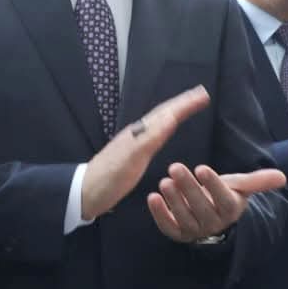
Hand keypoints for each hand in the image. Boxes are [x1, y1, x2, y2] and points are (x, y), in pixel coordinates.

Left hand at [81, 86, 211, 220]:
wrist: (84, 194)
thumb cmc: (108, 179)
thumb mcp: (131, 160)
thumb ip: (150, 138)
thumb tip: (171, 117)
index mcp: (139, 133)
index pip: (166, 113)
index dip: (185, 104)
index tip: (203, 95)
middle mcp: (136, 134)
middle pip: (162, 114)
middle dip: (182, 104)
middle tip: (200, 94)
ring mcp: (133, 144)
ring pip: (158, 122)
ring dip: (175, 112)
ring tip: (188, 107)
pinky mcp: (132, 155)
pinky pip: (155, 134)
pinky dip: (166, 127)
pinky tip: (165, 130)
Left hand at [147, 163, 286, 243]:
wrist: (212, 217)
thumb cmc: (224, 195)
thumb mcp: (239, 187)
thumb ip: (258, 181)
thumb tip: (283, 177)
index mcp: (230, 209)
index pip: (223, 198)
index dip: (213, 184)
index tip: (202, 168)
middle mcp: (213, 223)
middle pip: (200, 206)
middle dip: (188, 187)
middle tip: (175, 167)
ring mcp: (194, 230)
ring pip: (184, 216)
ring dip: (173, 200)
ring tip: (164, 182)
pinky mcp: (177, 233)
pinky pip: (168, 227)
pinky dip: (159, 214)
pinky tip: (152, 198)